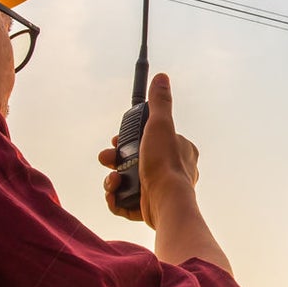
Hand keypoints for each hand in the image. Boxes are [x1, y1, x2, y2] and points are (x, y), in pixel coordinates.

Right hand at [97, 73, 199, 226]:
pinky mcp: (149, 208)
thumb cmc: (165, 164)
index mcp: (180, 149)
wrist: (165, 202)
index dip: (131, 138)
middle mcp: (173, 170)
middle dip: (116, 159)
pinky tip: (113, 194)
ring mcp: (160, 190)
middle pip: (136, 160)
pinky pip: (127, 202)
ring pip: (129, 180)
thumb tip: (162, 78)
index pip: (151, 138)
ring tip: (112, 180)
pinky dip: (117, 198)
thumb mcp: (160, 125)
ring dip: (114, 179)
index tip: (117, 139)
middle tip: (107, 158)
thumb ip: (160, 102)